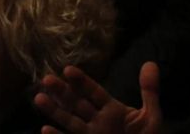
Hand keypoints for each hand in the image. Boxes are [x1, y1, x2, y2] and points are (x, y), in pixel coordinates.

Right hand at [35, 62, 162, 133]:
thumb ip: (149, 92)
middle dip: (63, 92)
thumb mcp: (151, 117)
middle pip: (77, 103)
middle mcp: (98, 121)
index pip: (94, 92)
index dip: (82, 81)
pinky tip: (44, 130)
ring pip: (70, 121)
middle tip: (47, 78)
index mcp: (112, 110)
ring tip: (38, 98)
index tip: (68, 70)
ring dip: (55, 110)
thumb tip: (150, 63)